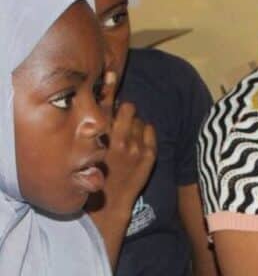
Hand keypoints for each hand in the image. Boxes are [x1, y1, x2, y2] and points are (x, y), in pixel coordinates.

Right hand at [86, 70, 156, 267]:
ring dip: (134, 123)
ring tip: (128, 135)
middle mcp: (119, 138)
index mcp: (101, 137)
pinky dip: (146, 131)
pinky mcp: (149, 156)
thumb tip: (98, 104)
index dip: (108, 86)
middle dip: (124, 110)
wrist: (107, 205)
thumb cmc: (92, 175)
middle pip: (128, 108)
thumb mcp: (86, 150)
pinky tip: (139, 138)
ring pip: (140, 120)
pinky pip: (151, 131)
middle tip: (121, 118)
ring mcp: (137, 147)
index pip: (106, 103)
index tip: (110, 73)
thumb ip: (93, 128)